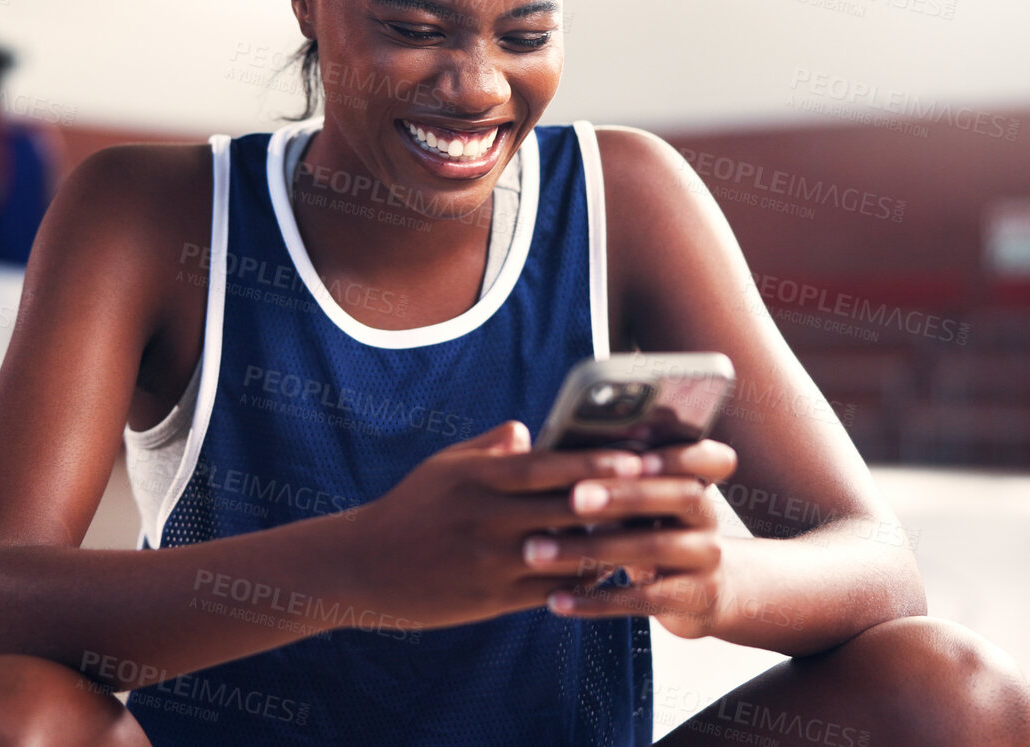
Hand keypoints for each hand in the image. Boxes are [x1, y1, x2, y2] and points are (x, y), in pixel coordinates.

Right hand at [340, 420, 649, 630]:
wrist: (363, 569)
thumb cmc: (408, 509)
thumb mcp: (443, 467)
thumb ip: (489, 449)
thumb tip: (527, 431)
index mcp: (478, 479)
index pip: (547, 467)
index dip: (594, 463)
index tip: (636, 456)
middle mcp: (487, 518)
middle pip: (567, 509)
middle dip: (618, 502)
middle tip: (666, 494)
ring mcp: (491, 561)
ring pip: (566, 554)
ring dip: (609, 545)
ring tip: (650, 535)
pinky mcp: (492, 599)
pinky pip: (551, 591)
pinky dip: (582, 580)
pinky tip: (608, 571)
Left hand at [517, 438, 738, 638]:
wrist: (698, 597)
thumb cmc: (648, 533)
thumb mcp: (641, 505)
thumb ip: (608, 477)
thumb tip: (530, 439)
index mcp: (694, 480)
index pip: (708, 459)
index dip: (677, 455)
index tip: (636, 457)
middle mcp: (706, 517)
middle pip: (677, 496)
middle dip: (624, 495)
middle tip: (574, 498)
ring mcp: (705, 560)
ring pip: (653, 549)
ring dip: (591, 548)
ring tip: (537, 551)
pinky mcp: (692, 600)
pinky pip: (641, 599)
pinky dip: (595, 600)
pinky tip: (555, 599)